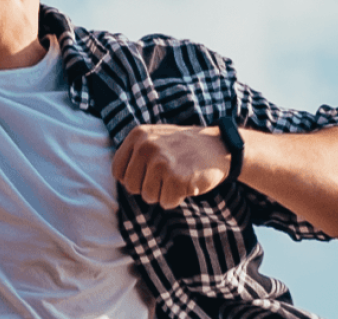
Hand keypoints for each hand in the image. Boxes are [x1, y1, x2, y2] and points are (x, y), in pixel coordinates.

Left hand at [112, 124, 230, 207]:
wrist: (219, 147)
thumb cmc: (183, 147)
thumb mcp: (154, 138)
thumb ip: (135, 153)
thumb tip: (119, 178)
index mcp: (138, 135)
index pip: (118, 170)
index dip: (132, 179)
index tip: (147, 175)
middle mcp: (146, 145)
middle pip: (132, 187)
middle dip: (148, 188)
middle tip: (166, 176)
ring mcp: (161, 161)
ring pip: (148, 196)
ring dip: (164, 193)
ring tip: (177, 177)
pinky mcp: (176, 178)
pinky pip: (166, 202)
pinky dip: (176, 198)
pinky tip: (186, 183)